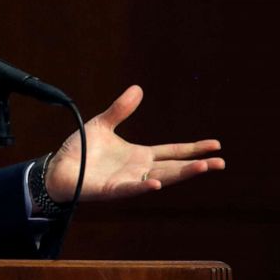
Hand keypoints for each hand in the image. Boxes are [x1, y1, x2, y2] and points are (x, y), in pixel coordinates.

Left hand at [46, 85, 224, 202]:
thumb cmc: (81, 150)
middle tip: (221, 162)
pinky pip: (130, 189)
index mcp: (139, 155)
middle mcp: (138, 170)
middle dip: (197, 165)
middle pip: (174, 167)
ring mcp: (127, 181)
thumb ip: (120, 110)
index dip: (193, 149)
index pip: (172, 152)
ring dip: (180, 174)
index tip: (215, 145)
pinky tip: (156, 183)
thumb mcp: (103, 124)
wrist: (58, 168)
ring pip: (160, 179)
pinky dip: (143, 187)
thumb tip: (138, 89)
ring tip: (202, 168)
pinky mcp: (112, 190)